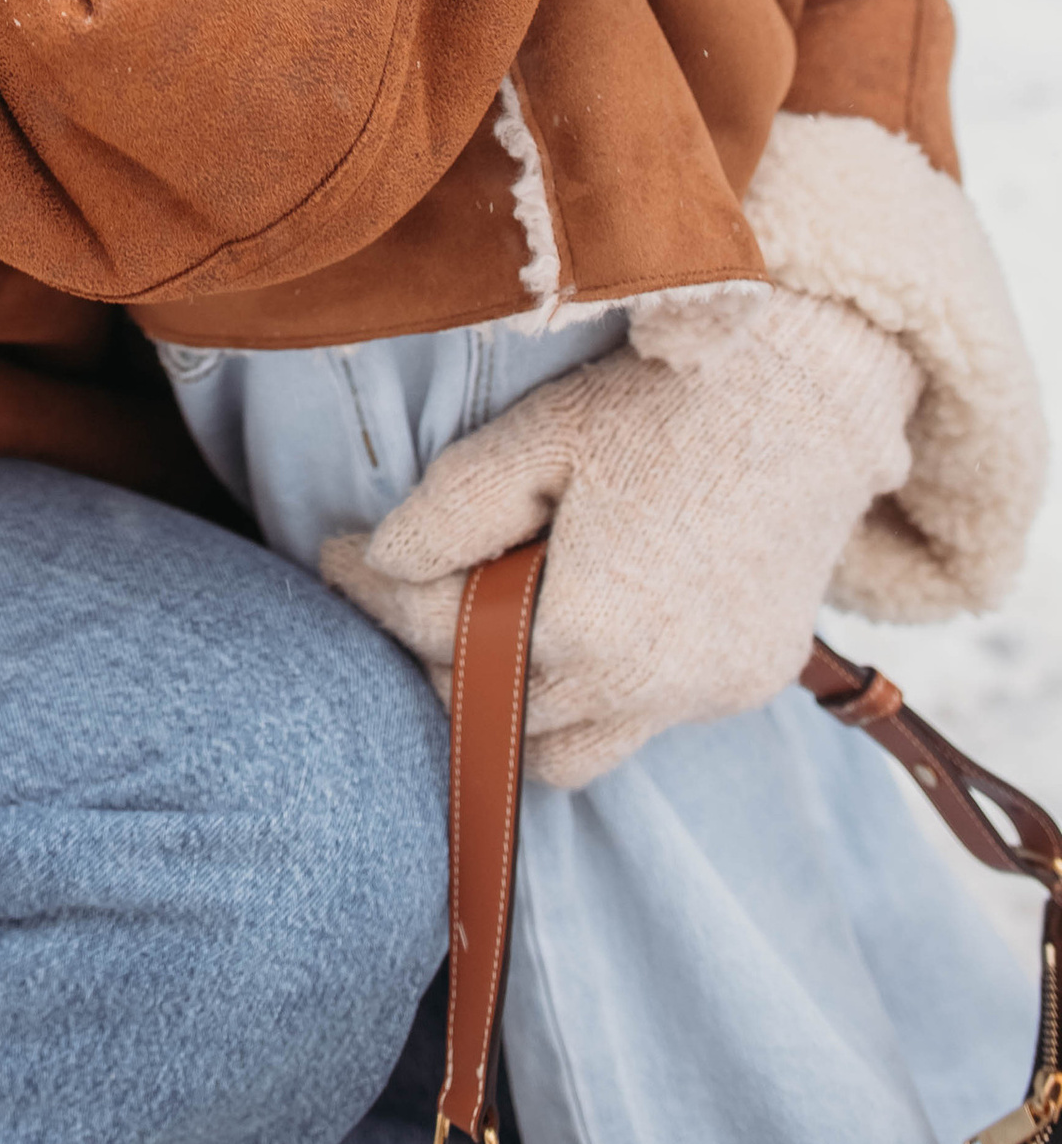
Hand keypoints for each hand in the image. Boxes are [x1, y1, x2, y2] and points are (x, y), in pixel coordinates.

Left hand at [319, 292, 919, 788]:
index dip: (370, 590)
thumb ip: (450, 511)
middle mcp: (649, 690)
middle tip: (407, 594)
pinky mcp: (749, 681)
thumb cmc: (664, 400)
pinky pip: (648, 717)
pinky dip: (599, 685)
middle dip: (440, 661)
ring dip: (521, 705)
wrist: (814, 389)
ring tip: (490, 618)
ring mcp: (708, 696)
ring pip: (574, 754)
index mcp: (585, 631)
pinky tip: (584, 613)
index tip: (330, 555)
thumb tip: (381, 565)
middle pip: (498, 721)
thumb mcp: (539, 437)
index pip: (437, 635)